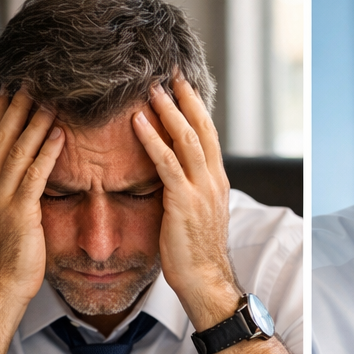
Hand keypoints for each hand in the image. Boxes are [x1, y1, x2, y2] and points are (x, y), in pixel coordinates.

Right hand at [0, 89, 64, 312]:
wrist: (0, 287)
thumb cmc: (11, 256)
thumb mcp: (10, 218)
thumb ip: (15, 193)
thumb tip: (25, 177)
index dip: (2, 111)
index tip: (13, 86)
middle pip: (2, 136)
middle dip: (16, 105)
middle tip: (30, 78)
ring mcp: (3, 198)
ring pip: (17, 150)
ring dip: (34, 121)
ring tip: (49, 97)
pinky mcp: (20, 213)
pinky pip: (34, 176)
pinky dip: (47, 153)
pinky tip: (60, 134)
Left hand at [131, 77, 239, 330]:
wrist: (205, 281)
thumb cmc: (195, 255)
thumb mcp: (195, 216)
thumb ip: (188, 192)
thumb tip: (172, 178)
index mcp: (216, 182)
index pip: (207, 134)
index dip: (194, 107)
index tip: (179, 85)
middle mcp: (213, 181)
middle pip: (201, 127)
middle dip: (184, 97)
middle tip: (168, 72)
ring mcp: (201, 190)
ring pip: (186, 138)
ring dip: (167, 109)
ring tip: (150, 87)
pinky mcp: (184, 202)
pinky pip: (167, 163)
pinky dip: (152, 139)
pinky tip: (137, 121)